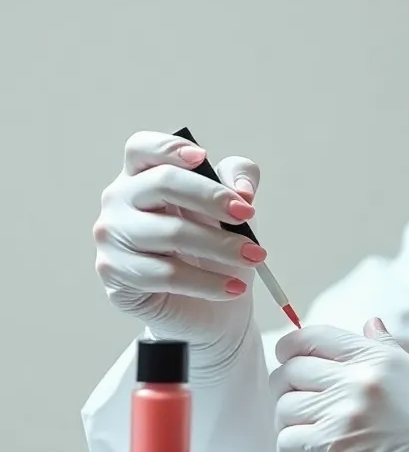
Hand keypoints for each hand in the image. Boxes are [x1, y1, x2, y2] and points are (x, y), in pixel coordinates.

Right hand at [92, 130, 264, 354]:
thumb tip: (243, 191)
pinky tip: (233, 288)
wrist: (209, 304)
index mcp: (143, 174)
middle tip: (247, 216)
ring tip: (253, 257)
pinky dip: (207, 282)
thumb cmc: (214, 244)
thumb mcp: (234, 206)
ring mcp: (112, 237)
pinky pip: (165, 275)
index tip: (203, 157)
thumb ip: (240, 180)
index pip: (142, 148)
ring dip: (221, 246)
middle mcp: (120, 200)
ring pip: (170, 233)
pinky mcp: (115, 275)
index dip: (169, 148)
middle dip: (212, 198)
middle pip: (162, 182)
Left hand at [270, 322, 408, 451]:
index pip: (315, 336)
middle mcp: (356, 379)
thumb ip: (388, 350)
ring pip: (285, 406)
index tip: (289, 360)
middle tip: (298, 405)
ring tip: (307, 436)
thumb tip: (370, 323)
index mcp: (376, 358)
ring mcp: (343, 412)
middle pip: (291, 369)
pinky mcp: (333, 447)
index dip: (291, 347)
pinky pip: (287, 441)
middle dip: (285, 387)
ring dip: (289, 423)